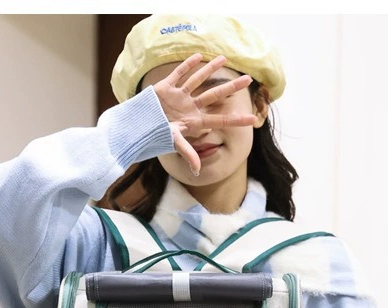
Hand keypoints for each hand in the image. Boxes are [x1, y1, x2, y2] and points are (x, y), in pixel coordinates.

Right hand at [153, 54, 258, 174]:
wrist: (134, 128)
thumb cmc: (154, 136)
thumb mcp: (173, 142)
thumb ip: (188, 153)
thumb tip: (198, 171)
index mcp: (194, 122)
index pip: (220, 120)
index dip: (236, 119)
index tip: (253, 118)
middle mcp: (189, 108)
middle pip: (215, 95)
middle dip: (231, 87)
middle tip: (248, 79)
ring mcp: (179, 97)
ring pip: (198, 80)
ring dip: (210, 69)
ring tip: (223, 59)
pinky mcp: (166, 88)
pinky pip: (179, 74)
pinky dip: (187, 65)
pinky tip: (198, 56)